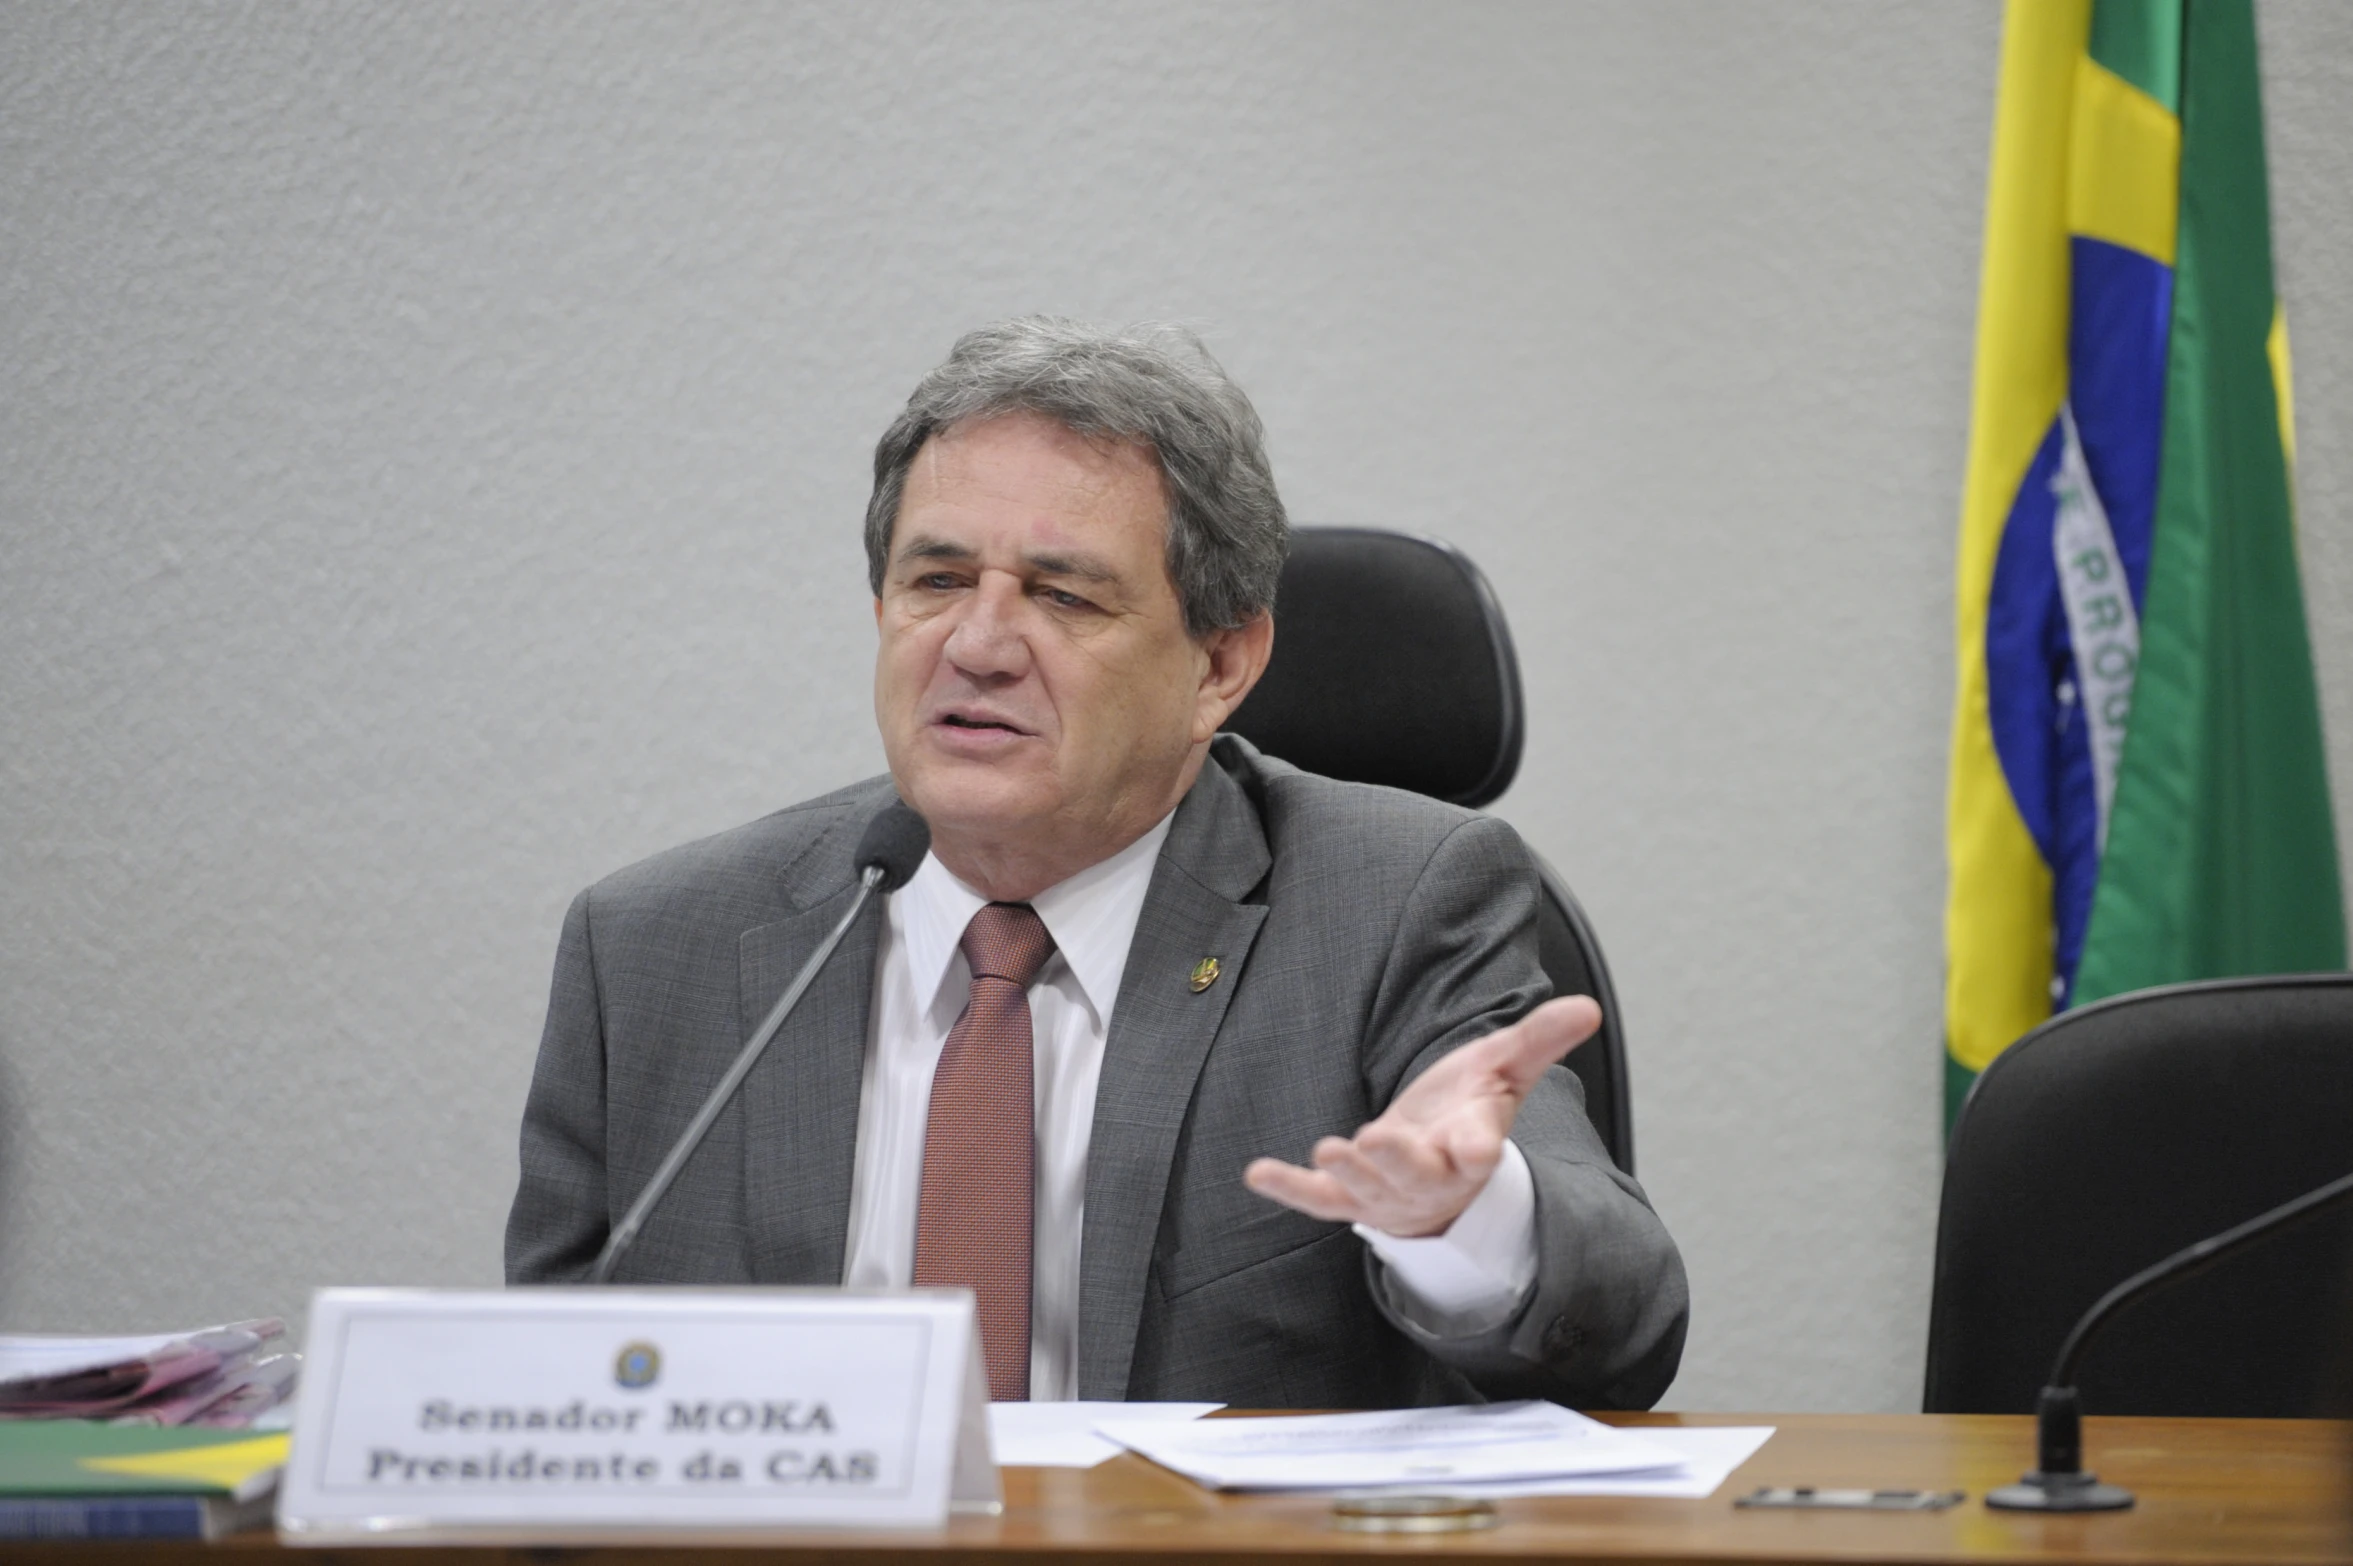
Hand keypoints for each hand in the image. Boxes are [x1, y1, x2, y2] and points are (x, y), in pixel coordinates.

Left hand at [1242, 996, 1601, 1237]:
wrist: (1441, 1176)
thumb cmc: (1470, 1113)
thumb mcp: (1504, 1070)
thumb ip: (1539, 1040)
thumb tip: (1589, 1006)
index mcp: (1473, 1144)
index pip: (1481, 1146)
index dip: (1478, 1147)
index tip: (1479, 1147)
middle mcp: (1431, 1176)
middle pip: (1417, 1171)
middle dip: (1398, 1159)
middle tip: (1376, 1139)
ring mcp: (1387, 1192)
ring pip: (1367, 1188)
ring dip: (1348, 1170)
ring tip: (1329, 1149)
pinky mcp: (1349, 1198)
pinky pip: (1318, 1199)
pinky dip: (1290, 1188)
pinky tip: (1257, 1173)